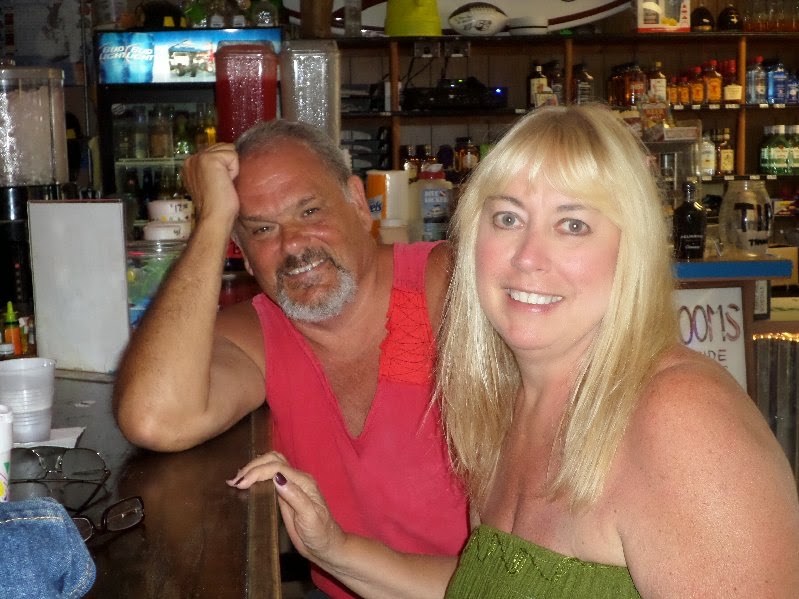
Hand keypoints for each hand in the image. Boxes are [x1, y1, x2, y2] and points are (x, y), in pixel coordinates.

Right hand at [181, 143, 240, 224]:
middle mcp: (192, 158)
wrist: (214, 217)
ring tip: (222, 183)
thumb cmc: (217, 206)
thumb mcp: (210, 183)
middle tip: (221, 185)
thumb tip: (227, 164)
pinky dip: (234, 170)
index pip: (216, 151)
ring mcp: (199, 157)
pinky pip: (233, 156)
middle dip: (227, 166)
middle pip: (223, 148)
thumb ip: (212, 170)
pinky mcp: (210, 159)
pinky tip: (225, 182)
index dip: (224, 166)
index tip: (218, 183)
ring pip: (228, 150)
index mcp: (190, 164)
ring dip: (231, 168)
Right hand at [227, 452, 346, 564]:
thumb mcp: (310, 517)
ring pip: (271, 465)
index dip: (257, 472)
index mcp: (303, 482)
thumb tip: (277, 478)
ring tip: (236, 480)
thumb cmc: (320, 533)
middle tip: (234, 481)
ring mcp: (290, 486)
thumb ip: (295, 496)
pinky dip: (256, 475)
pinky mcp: (284, 494)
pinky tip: (246, 483)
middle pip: (273, 460)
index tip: (240, 484)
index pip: (276, 468)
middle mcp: (296, 480)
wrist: (325, 545)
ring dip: (253, 468)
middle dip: (252, 467)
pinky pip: (269, 478)